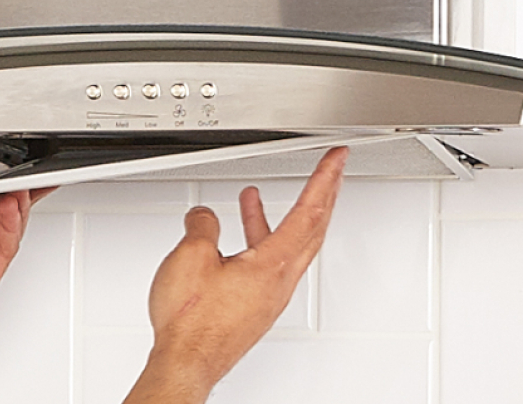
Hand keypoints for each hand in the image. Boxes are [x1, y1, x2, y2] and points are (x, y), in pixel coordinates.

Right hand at [125, 147, 348, 402]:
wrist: (186, 363)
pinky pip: (267, 266)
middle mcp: (279, 282)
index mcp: (273, 264)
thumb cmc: (193, 323)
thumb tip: (204, 217)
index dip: (324, 179)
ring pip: (287, 248)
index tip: (337, 160)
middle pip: (312, 229)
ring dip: (276, 217)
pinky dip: (258, 241)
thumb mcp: (191, 257)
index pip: (309, 211)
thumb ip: (202, 227)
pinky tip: (234, 242)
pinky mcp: (253, 309)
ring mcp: (268, 297)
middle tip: (329, 173)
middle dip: (321, 195)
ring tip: (253, 197)